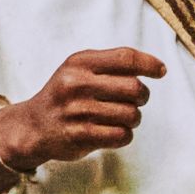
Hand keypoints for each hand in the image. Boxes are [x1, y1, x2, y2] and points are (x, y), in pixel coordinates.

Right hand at [11, 42, 161, 174]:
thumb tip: (155, 66)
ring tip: (124, 118)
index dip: (149, 63)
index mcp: (79, 63)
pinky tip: (116, 132)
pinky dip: (125, 135)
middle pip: (133, 87)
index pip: (125, 57)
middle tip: (137, 100)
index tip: (161, 71)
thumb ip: (110, 64)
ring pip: (131, 114)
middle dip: (143, 96)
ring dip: (134, 118)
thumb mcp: (78, 69)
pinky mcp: (80, 135)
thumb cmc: (64, 95)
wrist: (33, 126)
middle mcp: (77, 84)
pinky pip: (122, 135)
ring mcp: (78, 111)